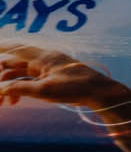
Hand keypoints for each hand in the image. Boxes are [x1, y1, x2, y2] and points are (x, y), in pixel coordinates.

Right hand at [0, 48, 114, 111]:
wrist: (99, 93)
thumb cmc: (75, 88)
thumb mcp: (45, 90)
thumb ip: (20, 88)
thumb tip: (0, 88)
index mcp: (42, 57)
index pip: (15, 49)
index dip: (1, 48)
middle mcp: (42, 60)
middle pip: (13, 64)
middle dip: (0, 77)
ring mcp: (46, 69)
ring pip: (19, 74)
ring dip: (7, 86)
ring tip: (3, 103)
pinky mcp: (50, 78)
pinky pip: (28, 81)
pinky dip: (18, 89)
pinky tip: (13, 102)